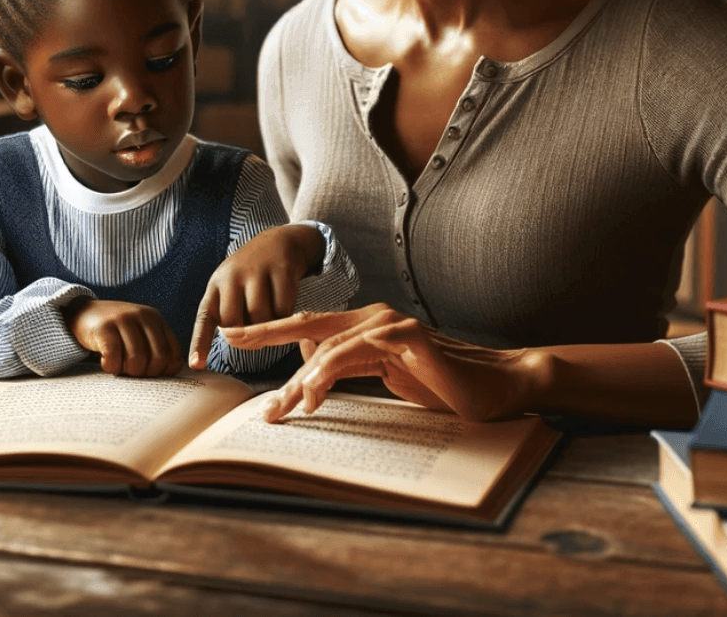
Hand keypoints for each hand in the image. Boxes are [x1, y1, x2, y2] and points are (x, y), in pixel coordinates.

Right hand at [63, 298, 182, 376]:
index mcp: (156, 320)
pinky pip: (114, 357)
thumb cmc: (116, 333)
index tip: (150, 375)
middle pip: (158, 358)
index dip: (164, 372)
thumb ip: (154, 348)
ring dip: (127, 372)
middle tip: (132, 373)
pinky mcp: (104, 328)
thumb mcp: (139, 334)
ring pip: (137, 359)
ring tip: (119, 367)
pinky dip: (111, 367)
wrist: (83, 312)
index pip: (173, 354)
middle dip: (146, 374)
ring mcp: (124, 320)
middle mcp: (143, 316)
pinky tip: (106, 363)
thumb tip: (167, 377)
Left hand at [188, 223, 324, 368]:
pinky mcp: (281, 270)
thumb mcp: (231, 286)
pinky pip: (283, 308)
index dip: (200, 343)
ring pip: (260, 317)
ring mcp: (257, 271)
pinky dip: (285, 317)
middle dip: (245, 336)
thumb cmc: (251, 273)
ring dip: (267, 328)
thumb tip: (238, 342)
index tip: (196, 364)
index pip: (204, 318)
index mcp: (216, 285)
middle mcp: (232, 277)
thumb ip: (229, 312)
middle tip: (257, 337)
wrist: (279, 241)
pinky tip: (285, 312)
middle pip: (235, 323)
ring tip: (271, 323)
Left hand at [221, 304, 539, 422]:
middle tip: (230, 340)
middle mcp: (376, 317)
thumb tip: (310, 371)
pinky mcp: (408, 339)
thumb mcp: (388, 377)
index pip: (312, 325)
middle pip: (309, 323)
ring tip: (279, 409)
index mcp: (369, 325)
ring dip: (299, 379)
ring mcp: (393, 324)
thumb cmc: (444, 385)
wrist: (496, 385)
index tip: (237, 334)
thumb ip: (353, 367)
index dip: (272, 329)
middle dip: (266, 332)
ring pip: (329, 345)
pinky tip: (312, 394)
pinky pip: (356, 353)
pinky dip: (328, 373)